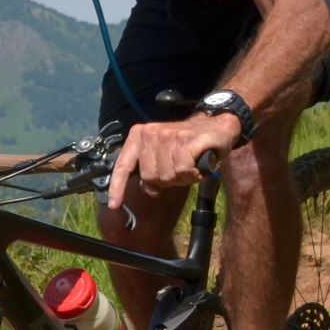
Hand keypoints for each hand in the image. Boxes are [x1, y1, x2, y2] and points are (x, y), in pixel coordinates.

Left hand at [107, 112, 237, 206]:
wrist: (215, 124)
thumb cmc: (187, 143)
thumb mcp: (163, 155)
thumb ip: (150, 171)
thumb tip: (149, 189)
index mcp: (139, 135)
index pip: (123, 165)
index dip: (117, 186)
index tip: (114, 204)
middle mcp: (150, 133)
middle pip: (150, 177)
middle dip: (166, 180)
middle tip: (179, 169)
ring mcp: (168, 135)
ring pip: (168, 176)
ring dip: (182, 177)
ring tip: (189, 165)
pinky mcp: (186, 141)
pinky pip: (183, 171)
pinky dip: (192, 174)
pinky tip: (197, 165)